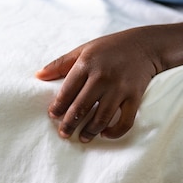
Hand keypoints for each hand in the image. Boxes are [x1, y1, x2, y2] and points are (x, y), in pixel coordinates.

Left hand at [35, 30, 161, 142]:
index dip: (58, 106)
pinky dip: (115, 131)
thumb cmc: (109, 47)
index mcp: (86, 64)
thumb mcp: (83, 50)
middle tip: (64, 133)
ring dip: (90, 130)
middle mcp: (102, 77)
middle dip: (70, 123)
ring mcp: (120, 88)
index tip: (52, 116)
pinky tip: (105, 134)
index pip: (67, 91)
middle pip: (82, 107)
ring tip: (82, 137)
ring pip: (101, 117)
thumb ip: (60, 64)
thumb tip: (38, 76)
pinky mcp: (135, 96)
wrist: (144, 45)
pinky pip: (125, 120)